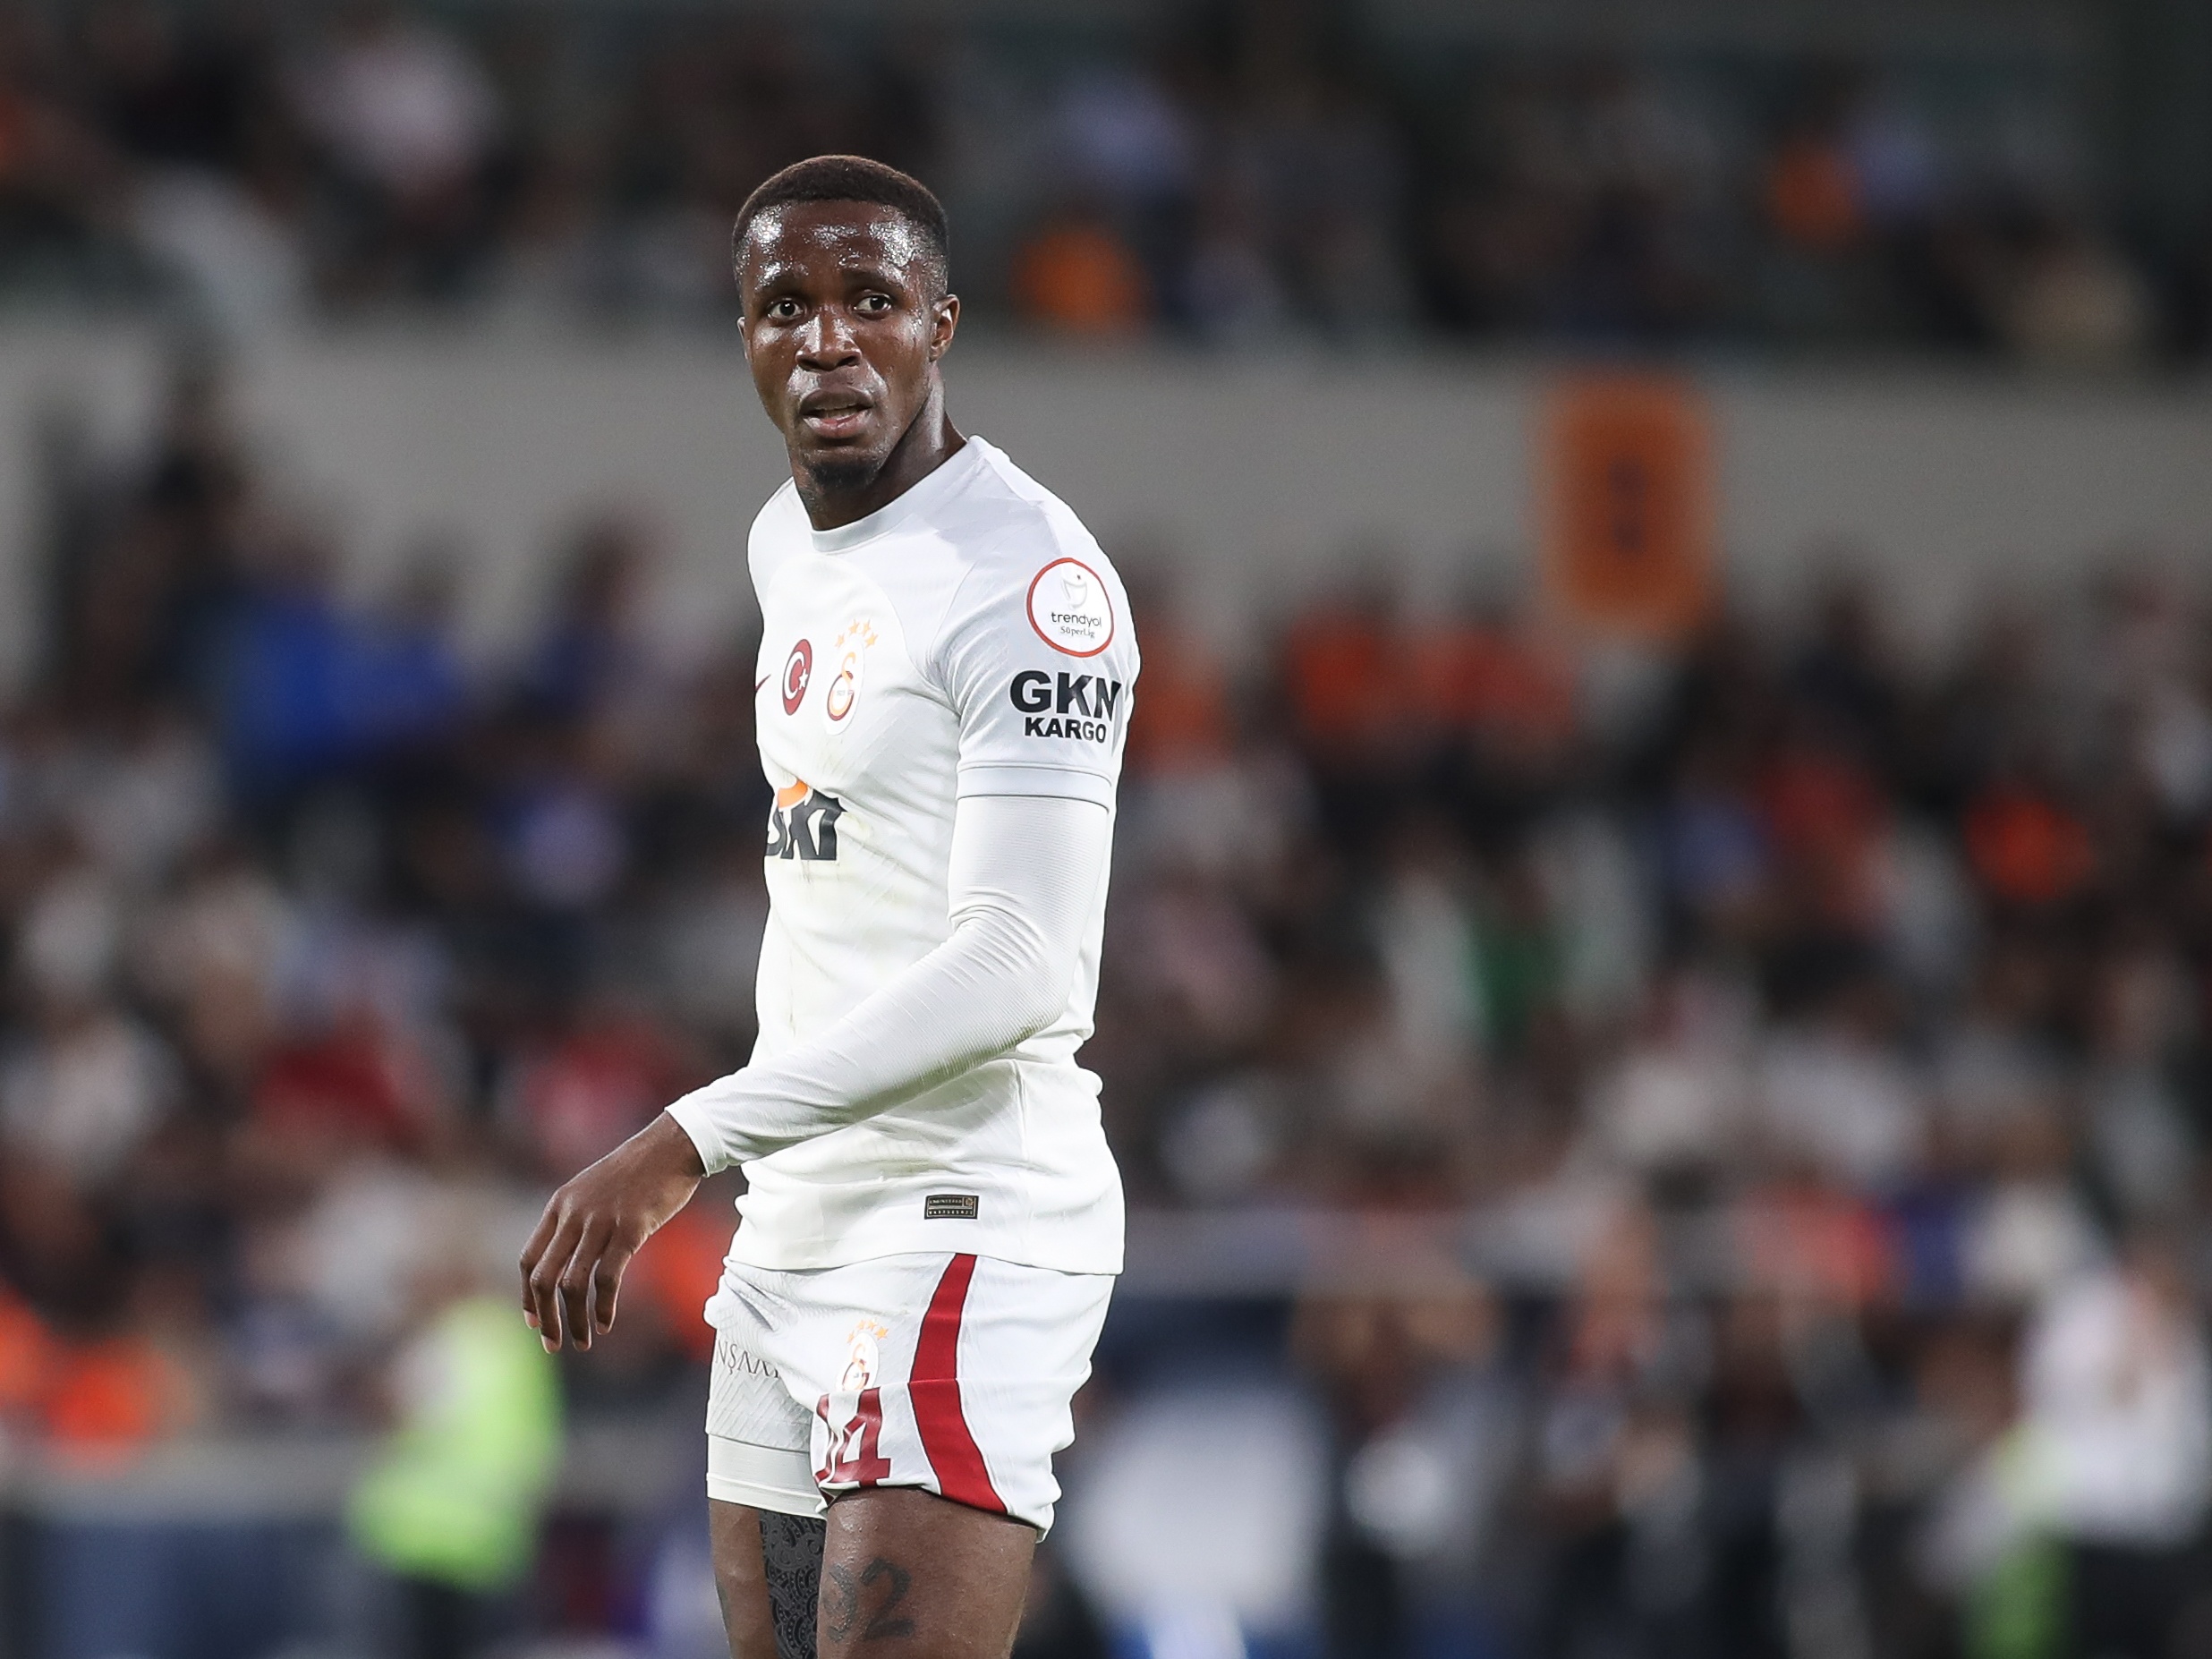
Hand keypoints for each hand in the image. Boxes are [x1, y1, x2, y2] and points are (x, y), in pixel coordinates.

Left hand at [520, 1112, 705, 1351]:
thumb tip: (570, 1256)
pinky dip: (604, 1307)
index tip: (534, 1320)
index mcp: (560, 1205)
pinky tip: (606, 1322)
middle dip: (546, 1318)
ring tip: (583, 1341)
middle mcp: (573, 1215)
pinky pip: (607, 1279)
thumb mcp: (593, 1189)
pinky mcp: (630, 1229)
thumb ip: (577, 1219)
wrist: (672, 1146)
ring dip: (575, 1320)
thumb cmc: (638, 1171)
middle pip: (544, 1278)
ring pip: (573, 1284)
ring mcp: (600, 1222)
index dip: (528, 1295)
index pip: (529, 1259)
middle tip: (553, 1345)